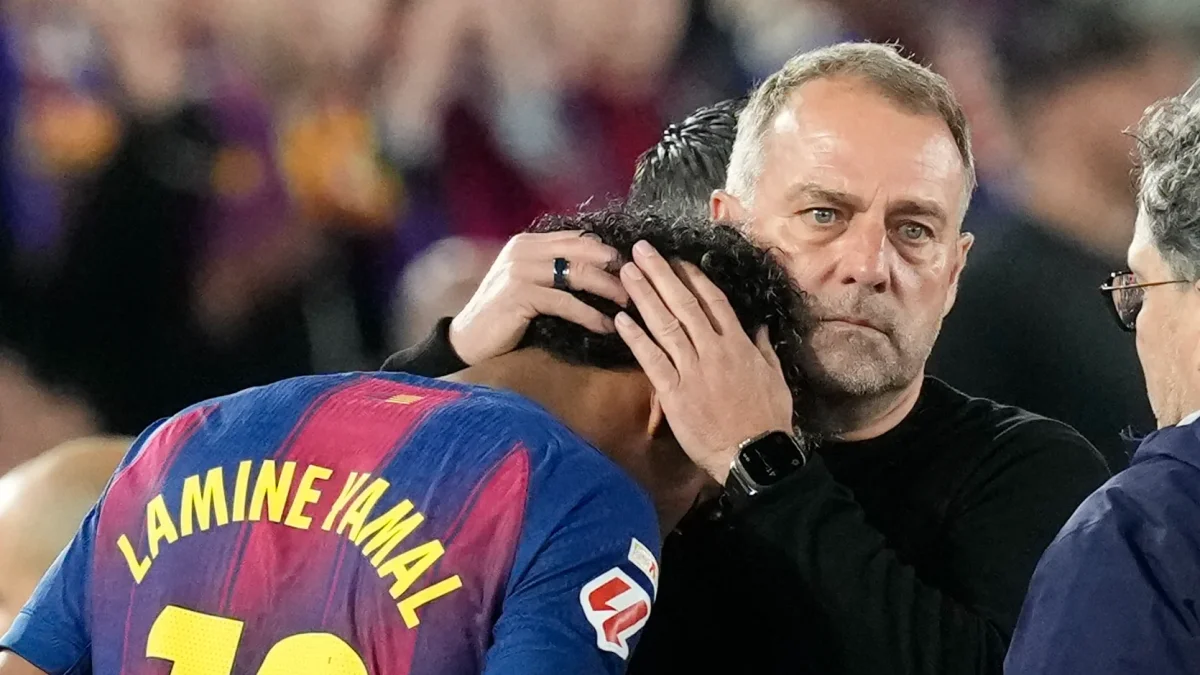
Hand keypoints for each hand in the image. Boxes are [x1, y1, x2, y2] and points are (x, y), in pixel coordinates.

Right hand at [449, 231, 628, 364]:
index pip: (577, 238)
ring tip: (628, 304)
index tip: (631, 267)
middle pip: (582, 251)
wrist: (467, 339)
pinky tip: (606, 326)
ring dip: (608, 289)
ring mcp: (520, 271)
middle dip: (613, 267)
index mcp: (528, 243)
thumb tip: (596, 269)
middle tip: (637, 284)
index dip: (606, 251)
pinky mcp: (520, 295)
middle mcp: (524, 250)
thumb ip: (553, 270)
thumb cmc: (503, 315)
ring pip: (577, 273)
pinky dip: (590, 315)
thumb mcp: (528, 284)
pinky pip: (566, 302)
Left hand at [614, 241, 792, 484]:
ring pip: (664, 324)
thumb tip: (760, 326)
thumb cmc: (768, 418)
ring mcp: (692, 369)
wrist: (753, 453)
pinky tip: (620, 319)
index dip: (692, 277)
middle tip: (640, 250)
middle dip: (660, 274)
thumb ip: (764, 348)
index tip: (677, 259)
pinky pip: (652, 360)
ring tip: (626, 272)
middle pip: (683, 304)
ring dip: (644, 295)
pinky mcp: (674, 392)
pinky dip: (636, 338)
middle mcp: (713, 349)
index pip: (713, 301)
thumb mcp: (775, 377)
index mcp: (739, 344)